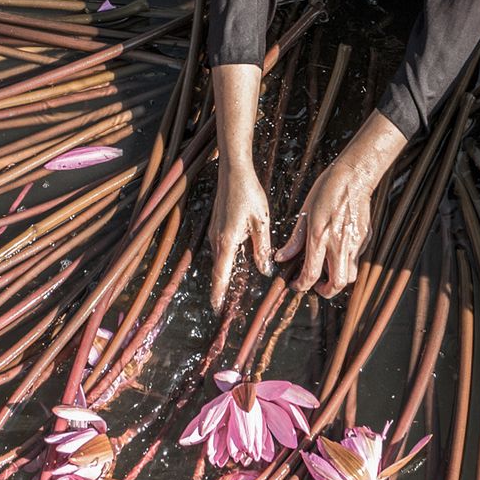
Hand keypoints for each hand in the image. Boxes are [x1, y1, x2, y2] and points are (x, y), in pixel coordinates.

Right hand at [209, 162, 272, 309]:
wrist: (233, 172)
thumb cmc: (248, 194)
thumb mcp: (261, 222)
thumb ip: (262, 248)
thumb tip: (264, 269)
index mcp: (227, 241)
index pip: (221, 274)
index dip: (218, 292)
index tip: (217, 308)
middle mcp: (217, 239)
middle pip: (218, 269)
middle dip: (221, 287)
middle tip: (225, 305)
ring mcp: (214, 232)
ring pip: (220, 259)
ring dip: (224, 273)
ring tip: (229, 290)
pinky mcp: (217, 226)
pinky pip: (221, 248)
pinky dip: (226, 260)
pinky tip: (236, 262)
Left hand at [289, 153, 383, 296]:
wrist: (354, 178)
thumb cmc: (326, 190)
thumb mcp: (304, 214)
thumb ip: (295, 240)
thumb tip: (281, 257)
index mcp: (320, 236)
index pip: (311, 273)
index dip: (302, 285)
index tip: (297, 284)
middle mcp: (339, 243)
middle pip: (337, 284)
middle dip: (326, 291)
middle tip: (317, 286)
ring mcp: (354, 242)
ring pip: (350, 275)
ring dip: (338, 278)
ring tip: (328, 268)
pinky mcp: (365, 239)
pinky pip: (356, 259)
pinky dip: (346, 261)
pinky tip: (338, 249)